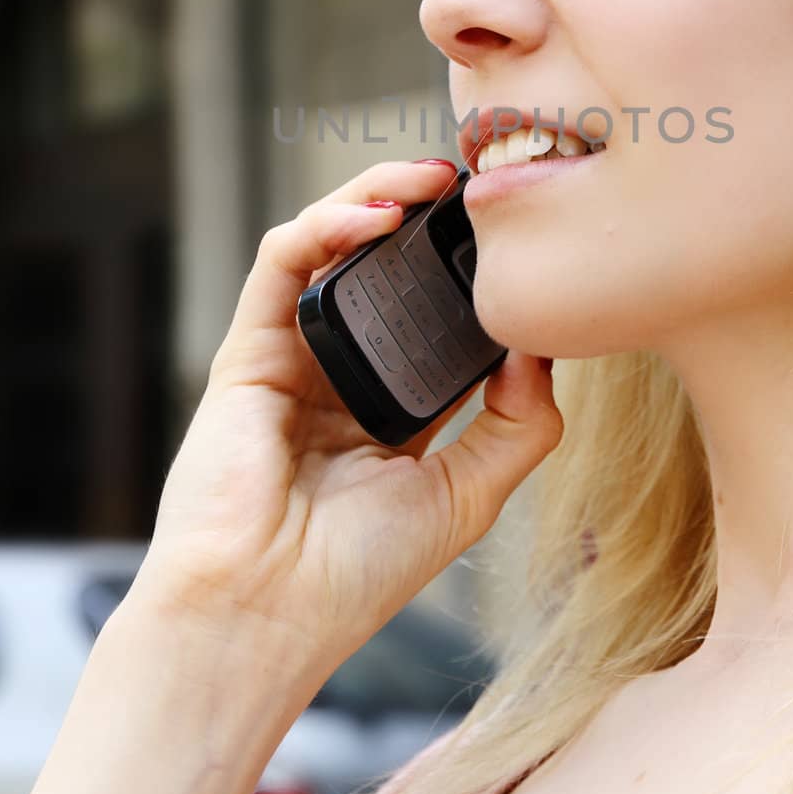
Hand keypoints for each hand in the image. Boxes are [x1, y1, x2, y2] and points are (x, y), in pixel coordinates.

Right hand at [127, 161, 562, 697]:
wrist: (265, 615)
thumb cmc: (357, 573)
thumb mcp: (470, 494)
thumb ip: (520, 424)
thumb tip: (545, 346)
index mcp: (392, 406)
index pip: (434, 312)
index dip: (471, 268)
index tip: (517, 232)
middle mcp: (341, 371)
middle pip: (383, 265)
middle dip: (428, 214)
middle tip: (479, 183)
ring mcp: (292, 355)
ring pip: (332, 245)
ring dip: (380, 196)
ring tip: (433, 178)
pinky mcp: (247, 347)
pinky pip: (283, 261)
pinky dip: (329, 224)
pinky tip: (377, 216)